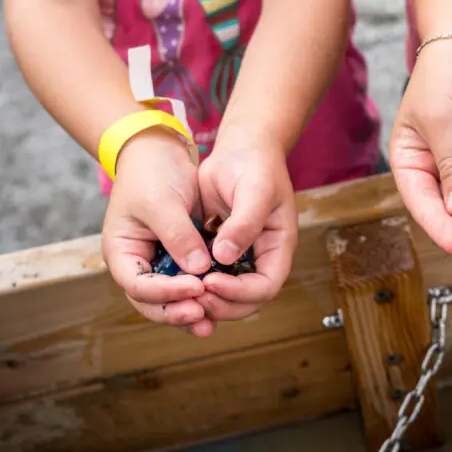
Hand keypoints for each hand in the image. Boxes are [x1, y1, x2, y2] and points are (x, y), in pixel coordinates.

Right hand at [101, 127, 215, 335]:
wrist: (160, 152)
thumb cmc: (152, 173)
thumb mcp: (162, 202)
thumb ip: (178, 236)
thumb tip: (199, 271)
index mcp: (121, 252)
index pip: (137, 285)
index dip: (164, 292)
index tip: (195, 287)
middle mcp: (137, 264)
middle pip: (151, 302)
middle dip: (176, 312)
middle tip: (203, 316)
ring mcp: (157, 263)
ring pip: (171, 300)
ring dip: (189, 311)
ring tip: (212, 322)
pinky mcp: (179, 258)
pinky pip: (189, 284)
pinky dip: (202, 296)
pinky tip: (221, 303)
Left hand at [195, 132, 296, 324]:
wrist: (240, 148)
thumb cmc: (254, 164)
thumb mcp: (255, 190)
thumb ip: (244, 224)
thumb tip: (224, 257)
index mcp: (277, 247)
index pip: (265, 286)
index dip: (240, 292)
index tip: (211, 281)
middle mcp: (260, 258)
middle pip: (246, 300)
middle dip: (220, 303)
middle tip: (192, 295)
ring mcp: (239, 257)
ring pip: (225, 295)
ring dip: (205, 299)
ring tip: (180, 291)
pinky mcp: (217, 251)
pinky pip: (207, 277)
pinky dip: (193, 283)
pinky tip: (173, 279)